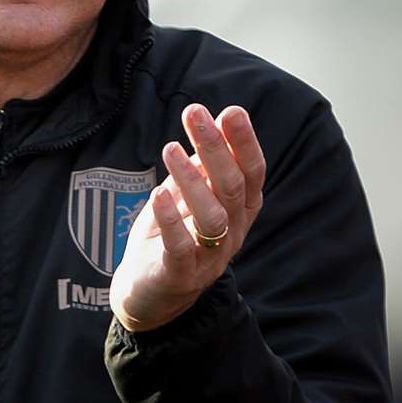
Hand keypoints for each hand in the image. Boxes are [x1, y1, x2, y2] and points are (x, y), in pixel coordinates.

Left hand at [110, 104, 265, 332]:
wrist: (150, 292)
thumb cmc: (173, 233)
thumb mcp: (189, 194)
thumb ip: (203, 165)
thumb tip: (216, 120)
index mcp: (239, 210)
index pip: (251, 173)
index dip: (243, 142)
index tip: (231, 110)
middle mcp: (232, 232)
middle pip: (231, 188)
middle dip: (215, 148)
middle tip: (195, 113)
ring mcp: (209, 258)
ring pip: (212, 217)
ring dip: (192, 180)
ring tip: (170, 148)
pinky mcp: (180, 275)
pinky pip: (181, 248)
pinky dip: (171, 220)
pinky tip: (159, 193)